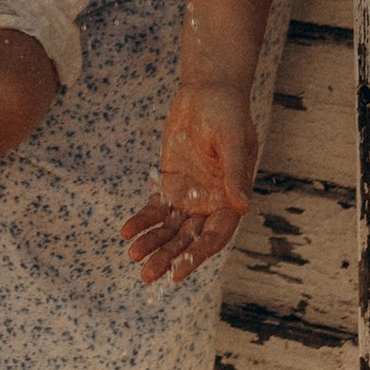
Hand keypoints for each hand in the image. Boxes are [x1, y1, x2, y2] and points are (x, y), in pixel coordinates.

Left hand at [123, 77, 256, 284]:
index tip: (178, 273)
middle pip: (188, 239)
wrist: (207, 94)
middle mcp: (210, 204)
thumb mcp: (233, 141)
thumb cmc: (227, 114)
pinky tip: (126, 231)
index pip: (214, 236)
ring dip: (152, 243)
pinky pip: (155, 209)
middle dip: (168, 258)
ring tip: (132, 256)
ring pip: (169, 229)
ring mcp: (189, 197)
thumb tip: (243, 207)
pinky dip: (141, 221)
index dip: (197, 256)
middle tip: (147, 275)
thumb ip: (235, 174)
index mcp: (231, 199)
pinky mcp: (170, 186)